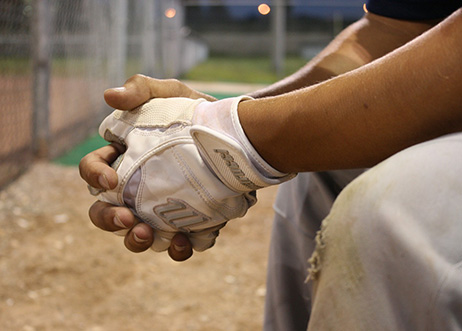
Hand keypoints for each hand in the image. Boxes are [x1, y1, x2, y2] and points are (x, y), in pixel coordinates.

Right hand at [80, 75, 215, 260]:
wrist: (237, 134)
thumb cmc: (197, 111)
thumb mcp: (172, 94)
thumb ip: (142, 89)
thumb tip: (109, 96)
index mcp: (124, 159)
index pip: (93, 170)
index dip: (94, 176)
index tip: (111, 179)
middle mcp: (138, 188)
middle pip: (106, 212)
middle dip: (109, 220)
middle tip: (127, 219)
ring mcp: (162, 207)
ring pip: (137, 234)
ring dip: (137, 241)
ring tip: (148, 234)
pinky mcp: (188, 220)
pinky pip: (176, 243)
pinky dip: (177, 248)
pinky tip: (184, 241)